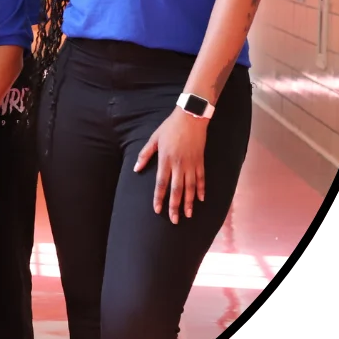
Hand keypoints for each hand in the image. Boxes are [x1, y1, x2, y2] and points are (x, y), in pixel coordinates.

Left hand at [133, 108, 208, 223]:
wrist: (190, 117)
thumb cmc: (170, 128)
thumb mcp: (154, 139)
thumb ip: (145, 154)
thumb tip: (136, 169)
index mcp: (165, 160)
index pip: (161, 183)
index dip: (159, 198)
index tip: (157, 210)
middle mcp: (179, 165)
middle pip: (176, 190)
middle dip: (174, 206)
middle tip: (174, 220)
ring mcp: (191, 164)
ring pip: (190, 187)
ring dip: (189, 202)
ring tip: (188, 215)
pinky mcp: (200, 161)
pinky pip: (201, 178)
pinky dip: (201, 189)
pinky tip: (200, 199)